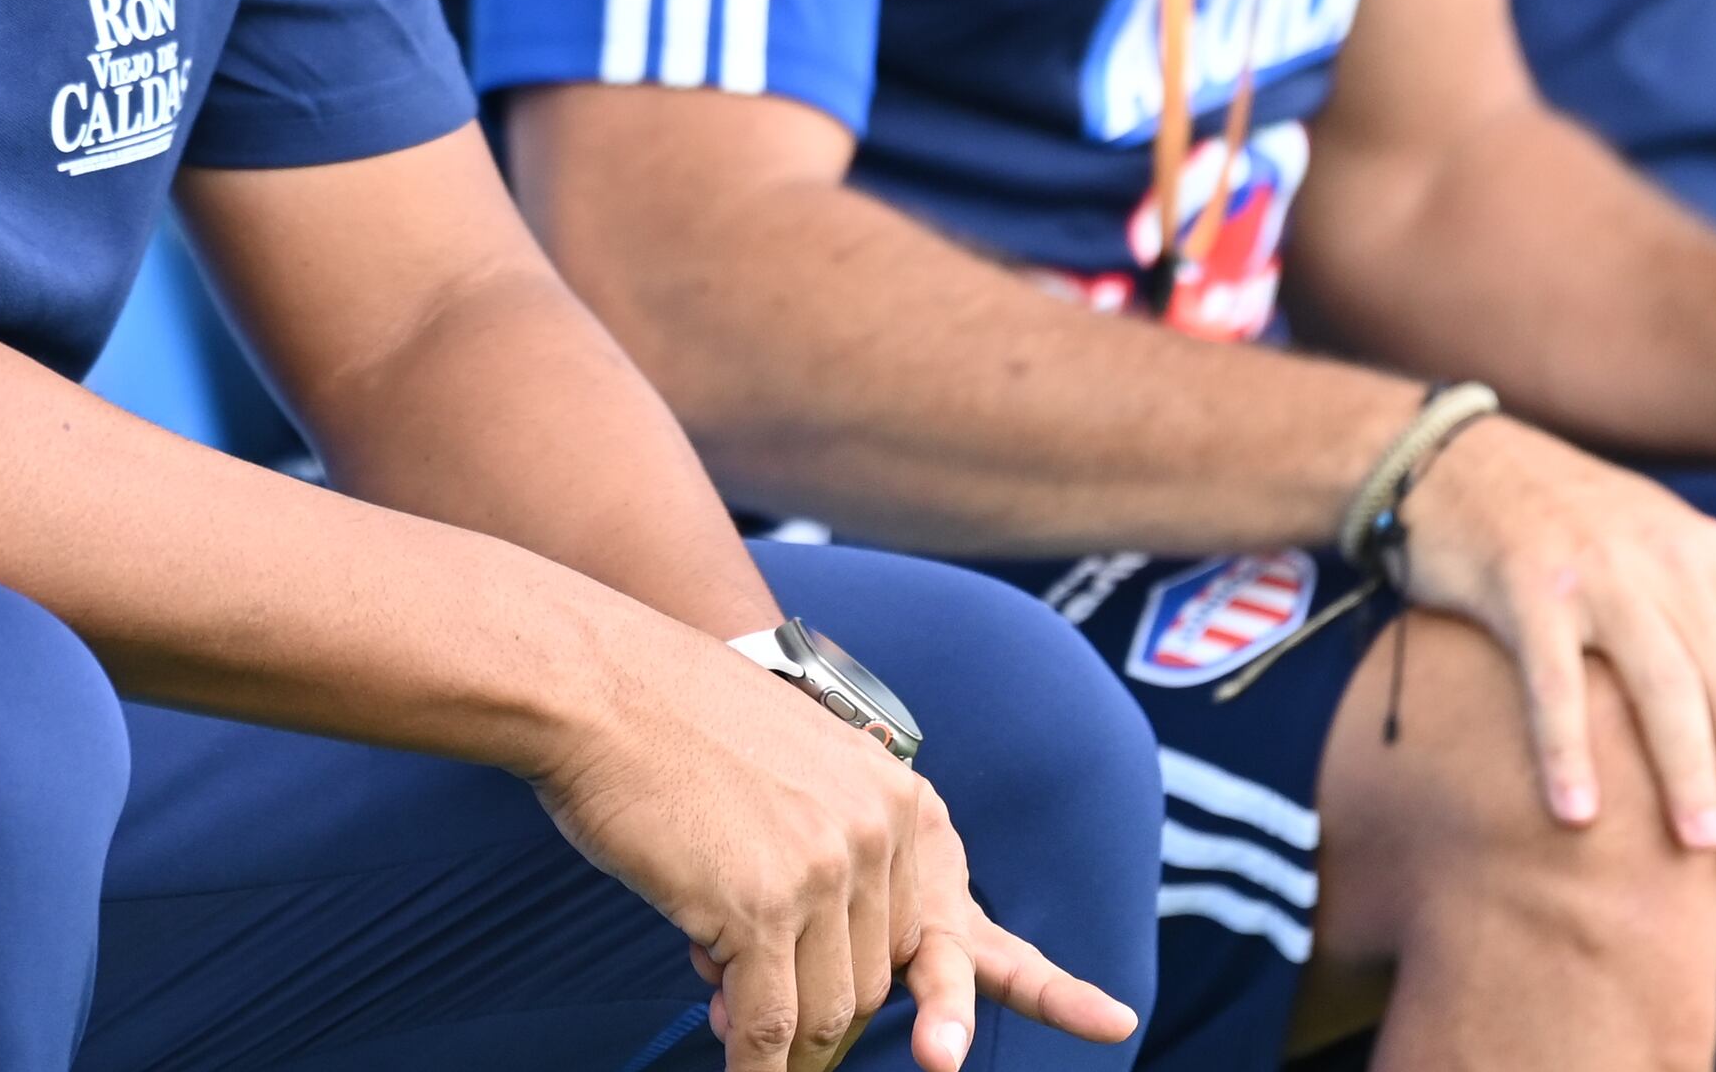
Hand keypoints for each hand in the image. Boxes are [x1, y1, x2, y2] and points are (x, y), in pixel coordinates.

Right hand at [531, 625, 1135, 1071]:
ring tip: (716, 995)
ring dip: (776, 1030)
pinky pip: (770, 1026)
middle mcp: (882, 837)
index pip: (971, 923)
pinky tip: (736, 1063)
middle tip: (770, 1027)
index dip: (1046, 987)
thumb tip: (801, 1005)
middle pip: (876, 986)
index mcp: (901, 802)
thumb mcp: (792, 773)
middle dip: (824, 1018)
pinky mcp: (763, 907)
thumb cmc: (672, 731)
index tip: (1116, 1020)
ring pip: (826, 1014)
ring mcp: (828, 872)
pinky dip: (754, 1062)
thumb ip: (829, 865)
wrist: (599, 681)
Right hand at [1393, 417, 1715, 867]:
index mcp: (1707, 553)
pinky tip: (1578, 813)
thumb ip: (1701, 614)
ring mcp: (1595, 568)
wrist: (1444, 459)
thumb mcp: (1649, 544)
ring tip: (1694, 844)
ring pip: (1666, 690)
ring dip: (1689, 775)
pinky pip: (1557, 684)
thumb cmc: (1553, 524)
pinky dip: (1571, 753)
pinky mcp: (1523, 584)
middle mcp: (1663, 557)